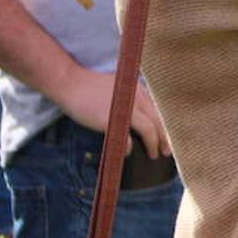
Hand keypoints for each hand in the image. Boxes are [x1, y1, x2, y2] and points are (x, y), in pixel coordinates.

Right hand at [55, 68, 169, 159]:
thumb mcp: (120, 89)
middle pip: (158, 121)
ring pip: (148, 129)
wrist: (71, 83)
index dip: (164, 126)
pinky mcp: (110, 120)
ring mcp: (124, 109)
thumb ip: (132, 100)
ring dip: (153, 144)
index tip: (167, 137)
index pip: (158, 111)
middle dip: (164, 138)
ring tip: (153, 154)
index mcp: (139, 90)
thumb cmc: (91, 87)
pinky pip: (126, 138)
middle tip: (167, 151)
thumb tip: (140, 120)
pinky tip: (128, 152)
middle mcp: (136, 98)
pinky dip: (129, 147)